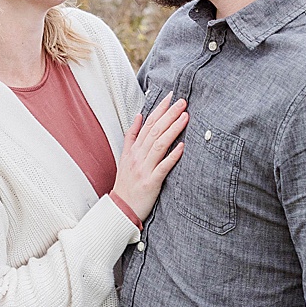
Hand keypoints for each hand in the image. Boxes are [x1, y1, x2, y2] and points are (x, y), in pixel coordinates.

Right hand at [112, 94, 186, 220]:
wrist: (120, 209)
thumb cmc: (126, 183)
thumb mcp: (125, 157)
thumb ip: (132, 137)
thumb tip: (139, 116)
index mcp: (133, 150)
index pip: (147, 124)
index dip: (159, 109)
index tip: (170, 97)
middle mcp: (138, 157)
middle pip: (154, 131)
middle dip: (169, 114)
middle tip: (182, 101)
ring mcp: (144, 169)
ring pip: (159, 145)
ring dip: (173, 129)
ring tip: (185, 117)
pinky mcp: (151, 183)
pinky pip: (162, 167)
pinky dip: (172, 156)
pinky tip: (182, 146)